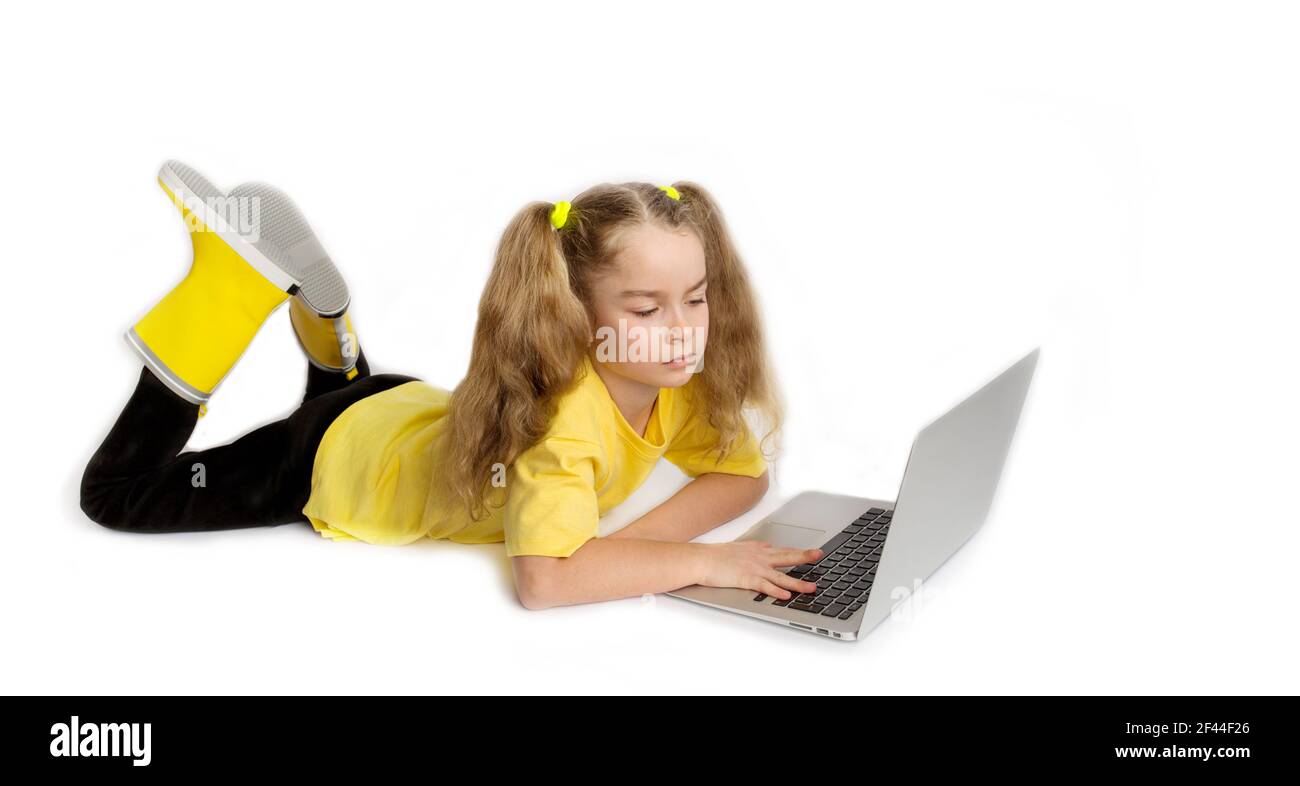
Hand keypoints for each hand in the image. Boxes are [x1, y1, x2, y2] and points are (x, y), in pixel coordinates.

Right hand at [695, 541, 823, 599]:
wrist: (700, 559)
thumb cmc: (715, 556)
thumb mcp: (738, 547)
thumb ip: (754, 547)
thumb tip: (766, 546)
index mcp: (757, 549)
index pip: (781, 550)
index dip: (797, 552)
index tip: (811, 553)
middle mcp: (759, 557)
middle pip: (787, 556)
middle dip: (805, 556)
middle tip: (819, 555)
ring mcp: (754, 568)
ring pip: (781, 576)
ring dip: (798, 583)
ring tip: (812, 587)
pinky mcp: (746, 579)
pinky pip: (765, 586)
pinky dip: (777, 591)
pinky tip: (786, 596)